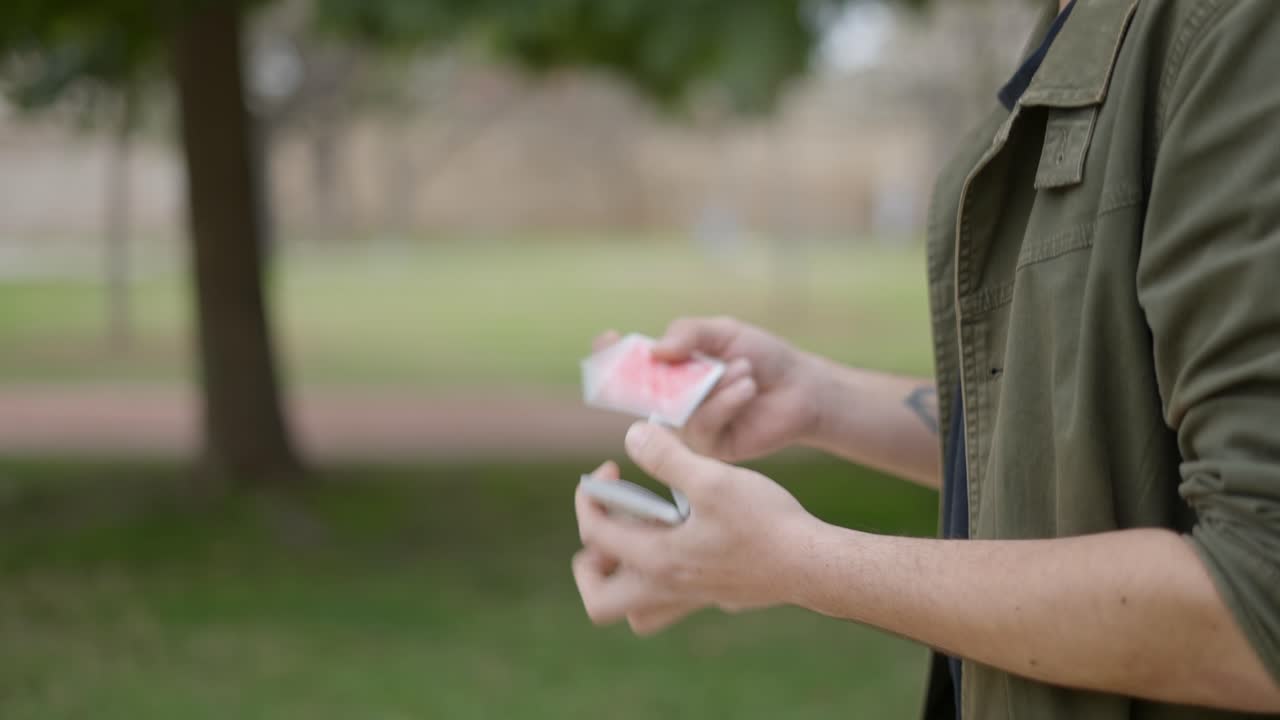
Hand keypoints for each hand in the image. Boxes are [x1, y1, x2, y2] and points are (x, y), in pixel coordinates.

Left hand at [573, 423, 813, 633]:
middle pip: (599, 602)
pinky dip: (661, 580)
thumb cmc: (764, 522)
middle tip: (608, 527)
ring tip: (637, 540)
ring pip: (635, 612)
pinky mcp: (713, 597)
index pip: (595, 533)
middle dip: (589, 565)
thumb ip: (666, 457)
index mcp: (656, 560)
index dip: (590, 495)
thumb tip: (632, 435)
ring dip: (623, 581)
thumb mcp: (712, 478)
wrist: (812, 563)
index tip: (612, 468)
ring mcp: (690, 599)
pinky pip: (670, 604)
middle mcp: (666, 589)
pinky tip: (686, 541)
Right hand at [592, 317, 824, 461]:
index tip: (606, 341)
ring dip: (712, 384)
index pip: (631, 362)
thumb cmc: (762, 357)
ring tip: (743, 369)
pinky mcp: (709, 447)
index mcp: (672, 369)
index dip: (611, 354)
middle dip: (645, 377)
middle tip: (657, 364)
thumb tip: (654, 350)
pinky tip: (747, 388)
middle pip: (640, 392)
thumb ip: (689, 334)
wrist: (800, 387)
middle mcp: (674, 400)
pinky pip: (703, 425)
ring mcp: (689, 425)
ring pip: (679, 408)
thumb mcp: (724, 333)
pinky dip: (726, 401)